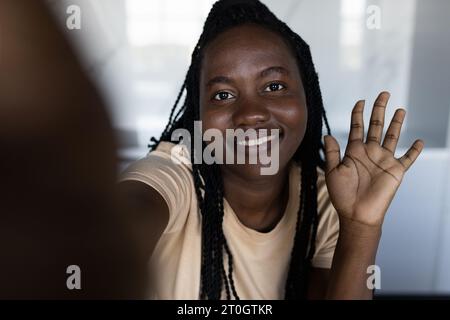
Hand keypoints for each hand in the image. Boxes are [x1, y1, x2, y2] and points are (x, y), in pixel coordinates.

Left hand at [323, 91, 423, 226]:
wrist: (356, 214)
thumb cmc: (342, 195)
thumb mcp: (333, 172)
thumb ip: (332, 153)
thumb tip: (327, 135)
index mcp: (354, 151)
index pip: (357, 127)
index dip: (358, 113)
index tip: (360, 101)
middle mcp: (370, 152)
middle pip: (376, 126)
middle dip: (379, 109)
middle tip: (383, 93)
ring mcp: (384, 160)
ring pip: (392, 136)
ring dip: (396, 123)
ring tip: (400, 109)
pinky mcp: (396, 170)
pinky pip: (408, 158)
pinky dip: (414, 150)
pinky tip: (419, 141)